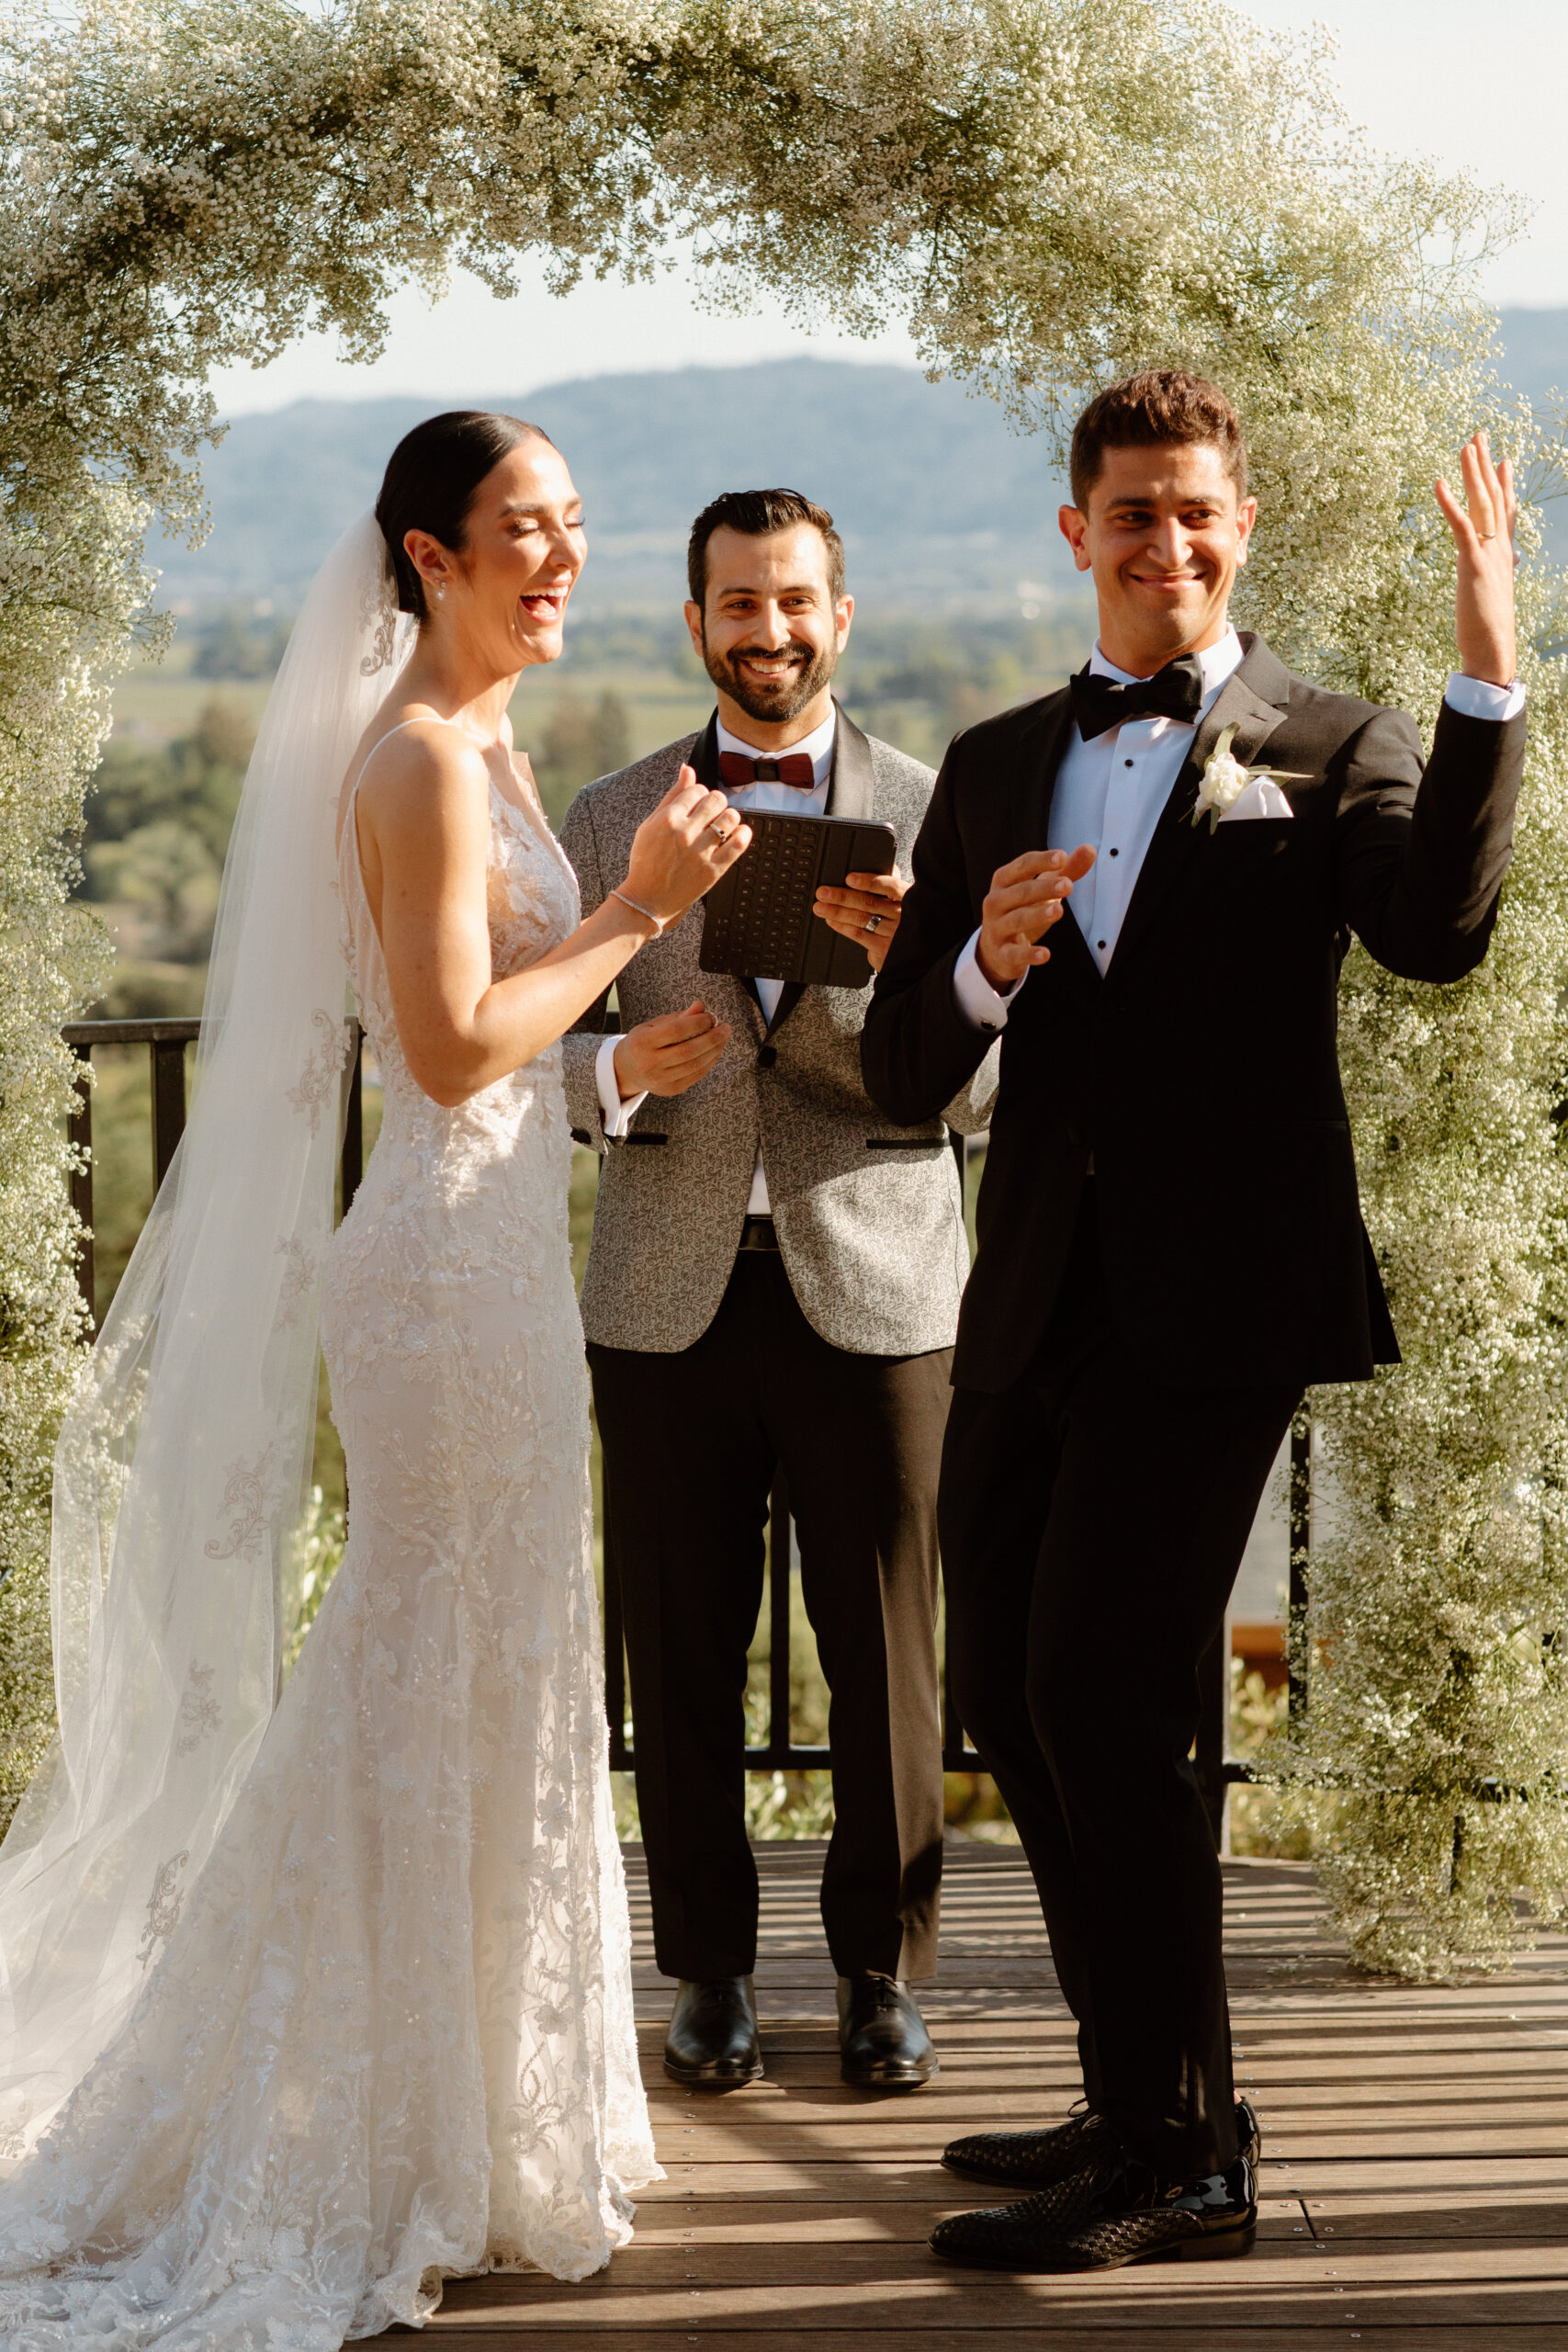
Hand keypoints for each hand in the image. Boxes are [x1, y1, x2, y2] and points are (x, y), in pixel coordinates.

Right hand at [613, 998, 730, 1097]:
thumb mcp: (655, 1025)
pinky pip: (696, 1075)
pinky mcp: (671, 1090)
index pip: (676, 1031)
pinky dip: (710, 1061)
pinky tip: (715, 1050)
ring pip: (696, 1065)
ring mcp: (660, 1080)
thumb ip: (679, 1017)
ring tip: (723, 1037)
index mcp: (642, 1043)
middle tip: (726, 1027)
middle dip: (712, 1037)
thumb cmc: (644, 1041)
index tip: (711, 1017)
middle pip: (688, 1050)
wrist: (627, 1069)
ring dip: (715, 1050)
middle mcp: (649, 1064)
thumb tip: (701, 1006)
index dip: (698, 1023)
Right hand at [621, 765, 751, 926]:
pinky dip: (743, 834)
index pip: (697, 789)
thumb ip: (672, 796)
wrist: (647, 899)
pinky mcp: (713, 870)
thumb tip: (688, 769)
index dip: (700, 795)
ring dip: (730, 817)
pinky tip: (738, 833)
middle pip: (716, 799)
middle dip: (716, 803)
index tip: (697, 805)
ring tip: (722, 825)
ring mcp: (700, 852)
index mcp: (667, 819)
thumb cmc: (647, 860)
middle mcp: (684, 833)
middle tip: (711, 814)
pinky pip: (739, 843)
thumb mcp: (651, 824)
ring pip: (730, 817)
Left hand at [812, 869, 908, 971]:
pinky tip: (831, 920)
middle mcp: (902, 915)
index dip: (869, 882)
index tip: (849, 878)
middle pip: (868, 903)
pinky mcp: (883, 948)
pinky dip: (842, 927)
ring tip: (820, 906)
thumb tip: (876, 865)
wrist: (917, 950)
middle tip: (823, 892)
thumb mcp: (906, 898)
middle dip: (842, 896)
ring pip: (860, 919)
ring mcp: (893, 933)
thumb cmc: (907, 917)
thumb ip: (891, 882)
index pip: (890, 887)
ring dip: (837, 912)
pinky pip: (859, 935)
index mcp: (908, 897)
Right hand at [977, 845, 1095, 989]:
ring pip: (1017, 919)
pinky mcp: (1001, 953)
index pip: (1022, 866)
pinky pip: (1015, 953)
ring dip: (1037, 915)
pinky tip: (1046, 954)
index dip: (1041, 861)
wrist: (995, 950)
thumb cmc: (1021, 910)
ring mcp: (996, 927)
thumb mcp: (1042, 889)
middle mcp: (996, 901)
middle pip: (1021, 892)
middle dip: (1044, 888)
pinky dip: (1029, 954)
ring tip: (1058, 910)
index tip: (1062, 857)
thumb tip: (1089, 849)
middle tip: (1068, 885)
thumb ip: (1065, 871)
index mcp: (1004, 880)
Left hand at [1436, 430, 1517, 687]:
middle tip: (1479, 435)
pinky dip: (1450, 502)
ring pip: (1482, 503)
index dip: (1503, 484)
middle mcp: (1501, 547)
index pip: (1505, 511)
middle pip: (1494, 497)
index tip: (1502, 459)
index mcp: (1504, 553)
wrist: (1493, 649)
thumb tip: (1499, 567)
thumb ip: (1493, 576)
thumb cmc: (1489, 629)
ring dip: (1472, 473)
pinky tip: (1439, 482)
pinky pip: (1461, 525)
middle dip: (1485, 465)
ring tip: (1466, 445)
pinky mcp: (1473, 562)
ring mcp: (1488, 552)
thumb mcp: (1491, 596)